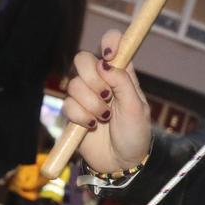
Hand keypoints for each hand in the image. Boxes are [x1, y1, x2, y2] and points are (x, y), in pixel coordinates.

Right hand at [60, 30, 150, 174]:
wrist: (121, 163)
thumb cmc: (135, 134)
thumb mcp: (136, 108)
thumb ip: (124, 83)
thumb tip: (106, 63)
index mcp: (120, 74)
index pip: (112, 44)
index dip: (109, 42)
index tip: (110, 55)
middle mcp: (101, 81)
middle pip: (82, 59)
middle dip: (93, 79)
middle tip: (107, 97)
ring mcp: (85, 96)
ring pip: (74, 84)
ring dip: (91, 104)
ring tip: (103, 119)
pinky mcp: (73, 112)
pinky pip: (68, 104)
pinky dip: (81, 117)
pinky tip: (92, 126)